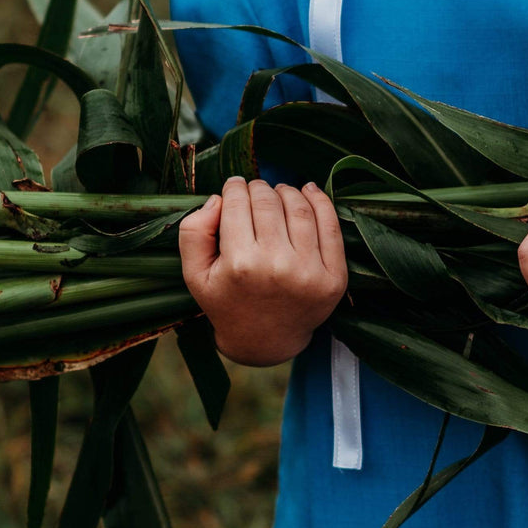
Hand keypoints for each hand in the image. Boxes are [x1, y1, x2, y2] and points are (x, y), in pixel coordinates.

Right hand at [178, 176, 347, 366]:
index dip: (235, 188)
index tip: (235, 186)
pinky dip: (321, 202)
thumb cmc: (227, 303)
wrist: (266, 341)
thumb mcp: (195, 274)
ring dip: (287, 192)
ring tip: (278, 192)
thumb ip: (193, 232)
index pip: (239, 204)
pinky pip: (331, 227)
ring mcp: (310, 272)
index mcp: (240, 264)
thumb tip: (218, 198)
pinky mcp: (334, 277)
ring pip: (300, 209)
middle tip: (255, 190)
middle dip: (259, 188)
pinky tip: (309, 191)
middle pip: (269, 203)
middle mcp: (278, 266)